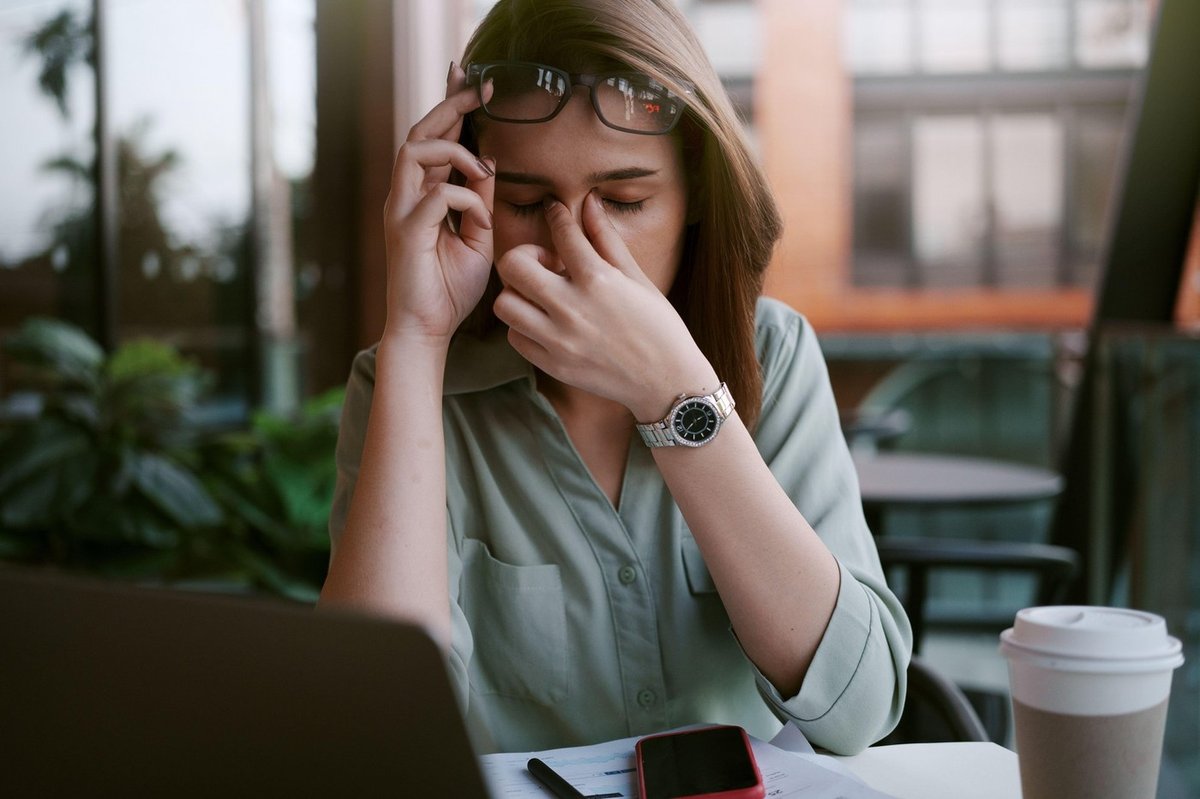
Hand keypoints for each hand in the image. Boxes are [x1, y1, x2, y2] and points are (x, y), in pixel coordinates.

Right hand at [381, 64, 495, 345]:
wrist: (428, 329)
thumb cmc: (449, 288)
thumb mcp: (477, 237)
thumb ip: (479, 200)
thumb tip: (490, 163)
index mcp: (422, 195)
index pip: (434, 138)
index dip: (452, 107)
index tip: (477, 84)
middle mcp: (406, 195)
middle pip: (419, 131)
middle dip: (451, 105)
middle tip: (482, 90)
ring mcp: (402, 211)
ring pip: (416, 151)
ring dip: (455, 150)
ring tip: (483, 167)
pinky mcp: (406, 231)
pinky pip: (435, 195)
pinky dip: (464, 198)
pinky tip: (480, 218)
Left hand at [493, 192, 717, 418]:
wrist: (666, 382)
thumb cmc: (658, 326)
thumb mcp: (637, 278)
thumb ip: (606, 240)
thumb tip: (589, 202)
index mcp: (598, 280)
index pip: (561, 233)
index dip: (556, 214)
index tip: (554, 210)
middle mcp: (572, 308)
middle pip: (513, 266)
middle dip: (524, 257)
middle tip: (545, 265)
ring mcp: (559, 340)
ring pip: (505, 304)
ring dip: (518, 294)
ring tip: (541, 296)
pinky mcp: (553, 365)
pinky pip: (515, 337)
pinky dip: (524, 326)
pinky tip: (546, 323)